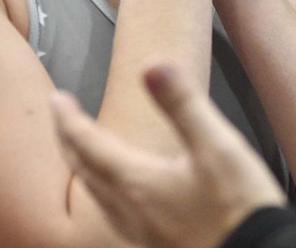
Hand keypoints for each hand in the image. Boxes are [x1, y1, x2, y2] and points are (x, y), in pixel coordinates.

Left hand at [51, 61, 286, 247]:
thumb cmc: (239, 208)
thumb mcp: (216, 145)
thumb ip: (182, 103)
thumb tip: (152, 65)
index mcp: (138, 183)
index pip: (88, 144)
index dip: (68, 118)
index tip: (56, 98)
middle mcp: (131, 212)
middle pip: (84, 171)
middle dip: (68, 140)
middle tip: (60, 117)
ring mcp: (142, 234)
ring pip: (97, 196)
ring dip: (82, 166)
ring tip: (81, 149)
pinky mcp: (158, 245)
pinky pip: (114, 214)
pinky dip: (103, 191)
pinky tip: (119, 193)